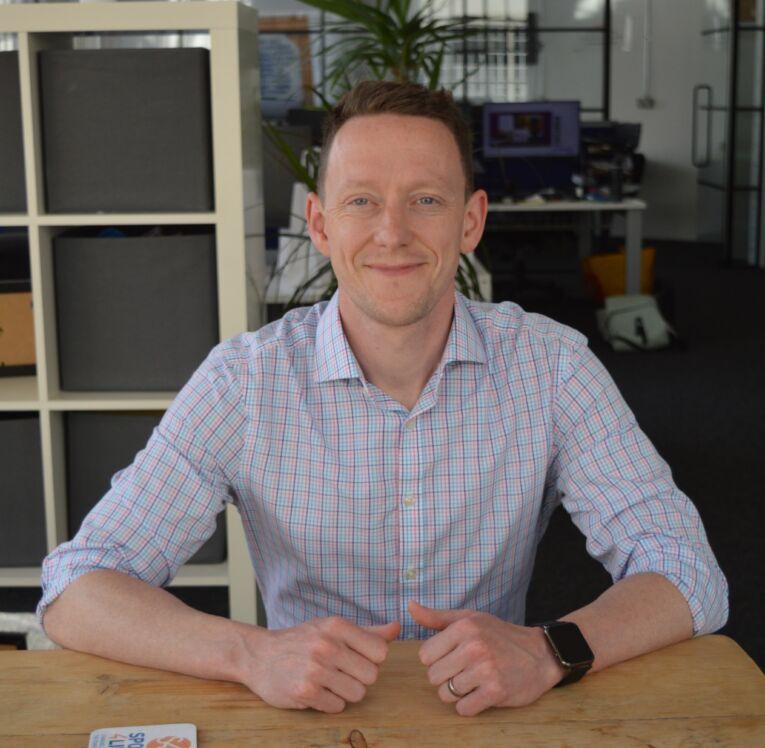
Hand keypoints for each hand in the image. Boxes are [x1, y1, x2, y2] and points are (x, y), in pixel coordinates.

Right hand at [238, 616, 399, 712]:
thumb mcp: (331, 628)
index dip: (372, 659)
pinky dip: (330, 702)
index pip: (380, 651)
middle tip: (340, 671)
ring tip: (328, 681)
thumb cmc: (302, 641)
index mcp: (336, 626)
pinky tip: (315, 690)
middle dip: (359, 677)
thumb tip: (397, 628)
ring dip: (345, 692)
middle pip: (372, 675)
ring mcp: (315, 669)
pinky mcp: (304, 692)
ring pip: (358, 693)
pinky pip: (337, 706)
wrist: (260, 655)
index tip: (355, 658)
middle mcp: (327, 645)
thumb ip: (367, 632)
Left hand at [409, 600, 565, 715]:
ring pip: (446, 694)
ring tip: (473, 681)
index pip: (425, 655)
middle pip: (433, 676)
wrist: (540, 655)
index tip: (452, 656)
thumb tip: (410, 606)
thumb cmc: (499, 635)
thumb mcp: (469, 618)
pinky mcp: (496, 692)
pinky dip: (469, 705)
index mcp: (464, 627)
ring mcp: (485, 670)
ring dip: (457, 692)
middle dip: (445, 677)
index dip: (436, 659)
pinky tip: (481, 693)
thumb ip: (437, 617)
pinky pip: (463, 709)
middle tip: (464, 670)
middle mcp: (474, 646)